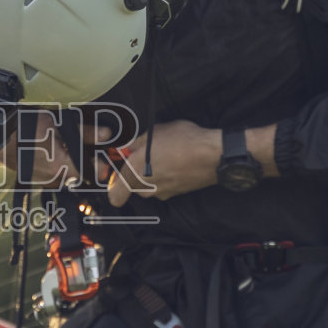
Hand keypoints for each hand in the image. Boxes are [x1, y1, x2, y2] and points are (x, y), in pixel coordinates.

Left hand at [105, 120, 220, 205]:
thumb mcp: (153, 133)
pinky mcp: (176, 194)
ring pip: (150, 186)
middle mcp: (146, 188)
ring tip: (166, 156)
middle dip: (136, 173)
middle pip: (133, 186)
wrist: (213, 155)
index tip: (120, 173)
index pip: (115, 194)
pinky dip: (168, 177)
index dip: (116, 183)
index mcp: (135, 173)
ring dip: (153, 175)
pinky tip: (177, 162)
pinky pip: (165, 186)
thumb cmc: (182, 141)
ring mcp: (162, 193)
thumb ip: (135, 143)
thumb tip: (127, 148)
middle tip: (147, 156)